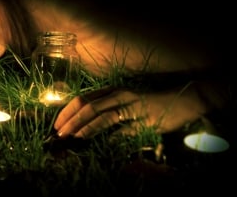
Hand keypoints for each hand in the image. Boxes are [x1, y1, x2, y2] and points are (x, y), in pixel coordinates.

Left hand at [54, 84, 207, 138]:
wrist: (180, 100)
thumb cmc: (148, 102)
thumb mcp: (123, 101)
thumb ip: (105, 108)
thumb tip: (82, 124)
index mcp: (111, 91)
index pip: (82, 99)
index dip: (67, 111)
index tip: (56, 124)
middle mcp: (119, 95)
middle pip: (88, 106)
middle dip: (70, 121)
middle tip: (59, 134)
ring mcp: (131, 107)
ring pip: (102, 115)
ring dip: (84, 128)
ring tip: (72, 138)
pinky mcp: (144, 120)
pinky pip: (124, 130)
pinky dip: (110, 138)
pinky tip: (99, 145)